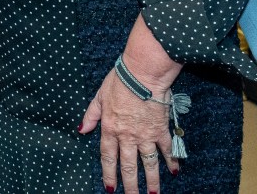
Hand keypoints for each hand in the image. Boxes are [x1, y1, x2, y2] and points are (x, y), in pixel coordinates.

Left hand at [80, 16, 181, 193]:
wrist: (142, 74)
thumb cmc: (119, 80)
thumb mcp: (99, 95)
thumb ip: (91, 115)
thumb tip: (81, 130)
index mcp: (110, 127)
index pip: (108, 156)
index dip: (108, 174)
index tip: (110, 188)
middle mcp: (127, 136)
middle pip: (129, 166)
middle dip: (130, 185)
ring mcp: (146, 135)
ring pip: (148, 163)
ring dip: (152, 181)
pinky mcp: (161, 130)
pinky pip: (167, 149)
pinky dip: (172, 161)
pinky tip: (174, 171)